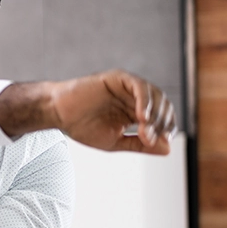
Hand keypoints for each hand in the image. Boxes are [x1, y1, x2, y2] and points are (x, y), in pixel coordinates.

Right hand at [51, 70, 175, 154]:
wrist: (59, 114)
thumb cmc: (82, 126)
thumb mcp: (116, 142)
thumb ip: (140, 145)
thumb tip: (167, 149)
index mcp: (135, 111)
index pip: (163, 118)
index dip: (167, 130)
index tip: (161, 144)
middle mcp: (134, 97)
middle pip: (163, 107)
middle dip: (162, 124)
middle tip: (150, 139)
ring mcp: (128, 87)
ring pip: (155, 96)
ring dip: (156, 114)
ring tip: (146, 130)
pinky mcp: (118, 78)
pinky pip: (139, 87)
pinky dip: (145, 101)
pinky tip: (142, 116)